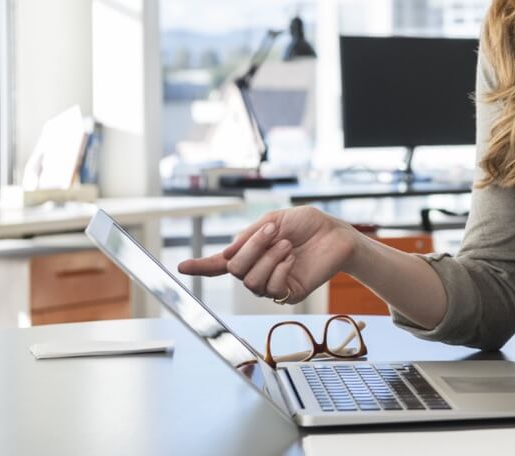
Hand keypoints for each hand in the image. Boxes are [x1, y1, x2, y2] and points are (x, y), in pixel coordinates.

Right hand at [177, 206, 357, 304]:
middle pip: (235, 270)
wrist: (334, 233)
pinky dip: (280, 269)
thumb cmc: (306, 224)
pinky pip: (271, 288)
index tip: (180, 267)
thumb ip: (249, 236)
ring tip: (286, 245)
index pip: (219, 264)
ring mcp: (272, 284)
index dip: (200, 266)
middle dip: (251, 248)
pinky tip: (291, 260)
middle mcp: (257, 270)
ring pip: (250, 280)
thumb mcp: (274, 220)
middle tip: (273, 231)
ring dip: (268, 258)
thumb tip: (226, 256)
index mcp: (251, 252)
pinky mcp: (288, 293)